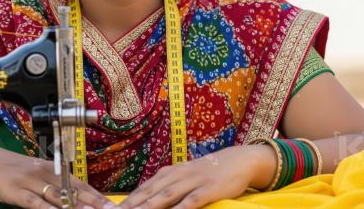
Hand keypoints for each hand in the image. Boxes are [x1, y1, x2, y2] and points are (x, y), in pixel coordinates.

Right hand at [0, 144, 114, 208]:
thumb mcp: (34, 174)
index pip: (79, 184)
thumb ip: (52, 187)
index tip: (111, 205)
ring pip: (58, 197)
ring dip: (74, 207)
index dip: (96, 196)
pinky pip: (35, 203)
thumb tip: (71, 199)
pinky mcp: (16, 192)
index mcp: (51, 169)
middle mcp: (45, 174)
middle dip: (92, 203)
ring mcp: (30, 182)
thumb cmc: (10, 170)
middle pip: (73, 190)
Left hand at [118, 146, 263, 208]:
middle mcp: (175, 176)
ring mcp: (191, 182)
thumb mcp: (183, 178)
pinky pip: (191, 201)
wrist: (237, 160)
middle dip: (131, 206)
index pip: (141, 191)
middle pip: (148, 194)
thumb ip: (165, 190)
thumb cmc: (206, 174)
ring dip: (149, 207)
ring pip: (165, 197)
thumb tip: (144, 202)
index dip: (126, 202)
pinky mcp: (208, 189)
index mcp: (167, 174)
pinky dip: (180, 208)